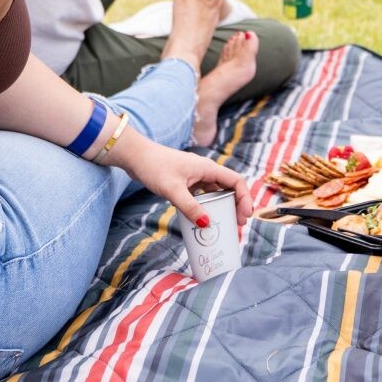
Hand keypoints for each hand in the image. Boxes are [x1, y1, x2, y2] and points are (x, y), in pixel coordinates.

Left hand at [119, 135, 254, 231]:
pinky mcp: (186, 181)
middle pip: (229, 188)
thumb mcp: (173, 190)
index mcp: (208, 168)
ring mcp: (196, 176)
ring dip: (223, 207)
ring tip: (224, 223)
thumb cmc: (154, 167)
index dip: (245, 198)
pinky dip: (207, 206)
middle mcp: (205, 171)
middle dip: (236, 206)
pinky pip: (203, 195)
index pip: (236, 182)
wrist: (136, 157)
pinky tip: (203, 217)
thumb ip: (190, 207)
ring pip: (216, 192)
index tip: (245, 215)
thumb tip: (206, 224)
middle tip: (237, 224)